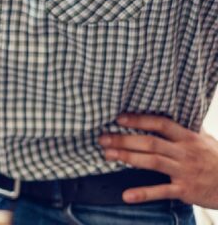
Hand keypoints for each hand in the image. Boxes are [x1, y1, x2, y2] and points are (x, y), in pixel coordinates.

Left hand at [99, 113, 217, 208]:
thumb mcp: (206, 140)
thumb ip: (188, 129)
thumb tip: (178, 112)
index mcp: (188, 138)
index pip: (161, 124)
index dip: (139, 120)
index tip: (119, 118)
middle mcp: (185, 153)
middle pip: (151, 143)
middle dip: (124, 140)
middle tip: (102, 138)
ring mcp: (185, 171)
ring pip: (152, 162)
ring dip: (128, 158)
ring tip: (107, 155)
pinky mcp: (185, 190)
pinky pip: (162, 191)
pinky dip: (144, 194)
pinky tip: (127, 195)